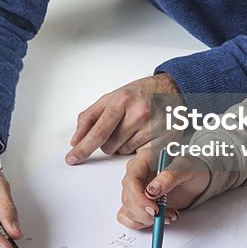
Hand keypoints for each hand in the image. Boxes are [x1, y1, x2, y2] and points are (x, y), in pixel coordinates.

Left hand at [66, 74, 180, 162]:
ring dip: (124, 144)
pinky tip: (144, 134)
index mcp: (122, 100)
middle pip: (109, 146)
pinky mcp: (163, 139)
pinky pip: (138, 154)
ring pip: (123, 151)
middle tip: (120, 126)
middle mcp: (138, 114)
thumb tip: (76, 140)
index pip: (98, 131)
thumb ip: (90, 117)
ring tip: (135, 127)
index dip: (83, 147)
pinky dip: (137, 148)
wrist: (173, 89)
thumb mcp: (113, 96)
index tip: (73, 158)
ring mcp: (152, 127)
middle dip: (108, 141)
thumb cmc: (142, 93)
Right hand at [117, 148, 211, 229]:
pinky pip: (129, 217)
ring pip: (128, 210)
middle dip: (145, 212)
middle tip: (164, 215)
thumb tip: (151, 191)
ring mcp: (137, 189)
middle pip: (128, 198)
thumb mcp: (186, 168)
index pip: (131, 180)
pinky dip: (144, 223)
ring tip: (168, 214)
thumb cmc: (193, 167)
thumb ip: (169, 177)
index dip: (139, 198)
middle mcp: (137, 174)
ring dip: (147, 219)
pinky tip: (161, 218)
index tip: (154, 209)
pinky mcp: (140, 202)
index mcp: (144, 160)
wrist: (199, 177)